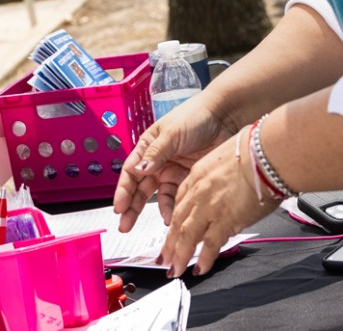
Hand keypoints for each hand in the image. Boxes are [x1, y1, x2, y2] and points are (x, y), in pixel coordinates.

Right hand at [113, 96, 235, 231]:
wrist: (224, 117)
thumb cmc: (195, 116)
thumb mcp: (171, 133)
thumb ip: (156, 153)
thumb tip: (139, 170)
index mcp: (147, 147)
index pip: (130, 172)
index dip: (123, 190)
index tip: (119, 207)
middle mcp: (157, 161)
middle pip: (140, 188)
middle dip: (132, 207)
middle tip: (125, 225)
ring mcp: (172, 171)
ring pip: (158, 196)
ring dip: (155, 211)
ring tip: (161, 222)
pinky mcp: (188, 179)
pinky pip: (177, 197)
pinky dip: (174, 207)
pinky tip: (174, 215)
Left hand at [158, 131, 276, 277]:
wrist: (264, 155)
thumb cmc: (252, 152)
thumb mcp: (224, 159)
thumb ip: (218, 177)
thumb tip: (225, 188)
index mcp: (198, 175)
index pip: (180, 201)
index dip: (174, 219)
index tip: (171, 230)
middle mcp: (199, 192)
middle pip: (177, 221)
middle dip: (169, 242)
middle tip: (163, 258)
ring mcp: (210, 207)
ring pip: (187, 235)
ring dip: (179, 255)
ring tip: (174, 269)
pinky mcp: (225, 220)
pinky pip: (210, 244)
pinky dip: (204, 259)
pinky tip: (199, 269)